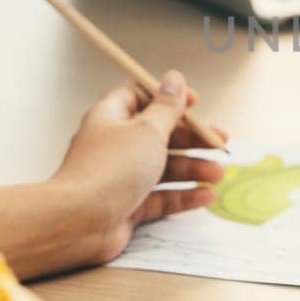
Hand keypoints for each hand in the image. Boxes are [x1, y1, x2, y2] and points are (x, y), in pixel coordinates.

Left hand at [52, 70, 227, 263]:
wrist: (79, 221)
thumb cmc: (109, 170)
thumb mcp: (147, 131)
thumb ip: (166, 108)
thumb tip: (174, 79)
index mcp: (112, 118)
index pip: (140, 97)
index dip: (168, 97)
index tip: (195, 103)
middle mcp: (115, 145)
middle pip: (159, 134)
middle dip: (192, 138)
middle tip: (219, 141)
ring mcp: (121, 177)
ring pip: (163, 167)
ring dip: (193, 168)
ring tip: (217, 173)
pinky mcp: (127, 205)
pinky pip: (160, 197)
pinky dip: (183, 195)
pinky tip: (205, 195)